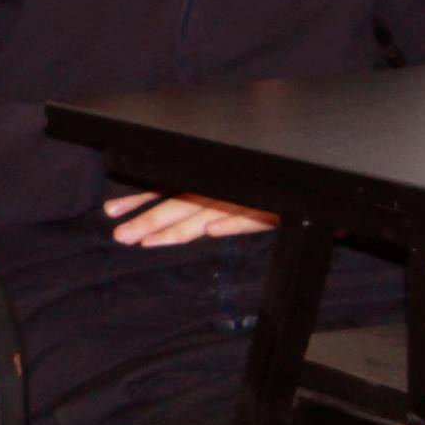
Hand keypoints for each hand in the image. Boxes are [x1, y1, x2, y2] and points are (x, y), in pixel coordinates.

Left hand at [104, 191, 276, 246]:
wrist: (313, 185)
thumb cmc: (272, 189)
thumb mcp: (235, 193)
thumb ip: (207, 205)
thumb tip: (189, 224)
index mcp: (208, 183)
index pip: (166, 191)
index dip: (139, 201)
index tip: (111, 211)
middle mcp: (220, 189)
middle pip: (178, 205)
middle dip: (148, 222)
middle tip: (120, 236)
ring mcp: (244, 199)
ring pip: (205, 214)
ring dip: (176, 228)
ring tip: (149, 242)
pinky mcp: (272, 208)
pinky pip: (251, 217)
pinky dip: (232, 223)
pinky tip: (211, 230)